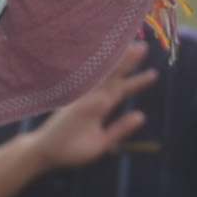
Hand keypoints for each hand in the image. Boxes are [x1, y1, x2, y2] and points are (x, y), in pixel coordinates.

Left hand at [22, 57, 158, 172]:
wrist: (43, 148)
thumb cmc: (72, 150)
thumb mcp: (99, 145)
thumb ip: (119, 129)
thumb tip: (141, 116)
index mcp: (96, 107)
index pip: (120, 88)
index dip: (136, 79)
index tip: (153, 72)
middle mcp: (88, 96)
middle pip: (111, 74)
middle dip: (127, 60)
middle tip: (142, 46)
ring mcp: (81, 94)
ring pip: (102, 73)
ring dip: (116, 61)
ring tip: (129, 49)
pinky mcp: (75, 96)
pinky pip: (91, 77)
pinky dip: (102, 68)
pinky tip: (109, 63)